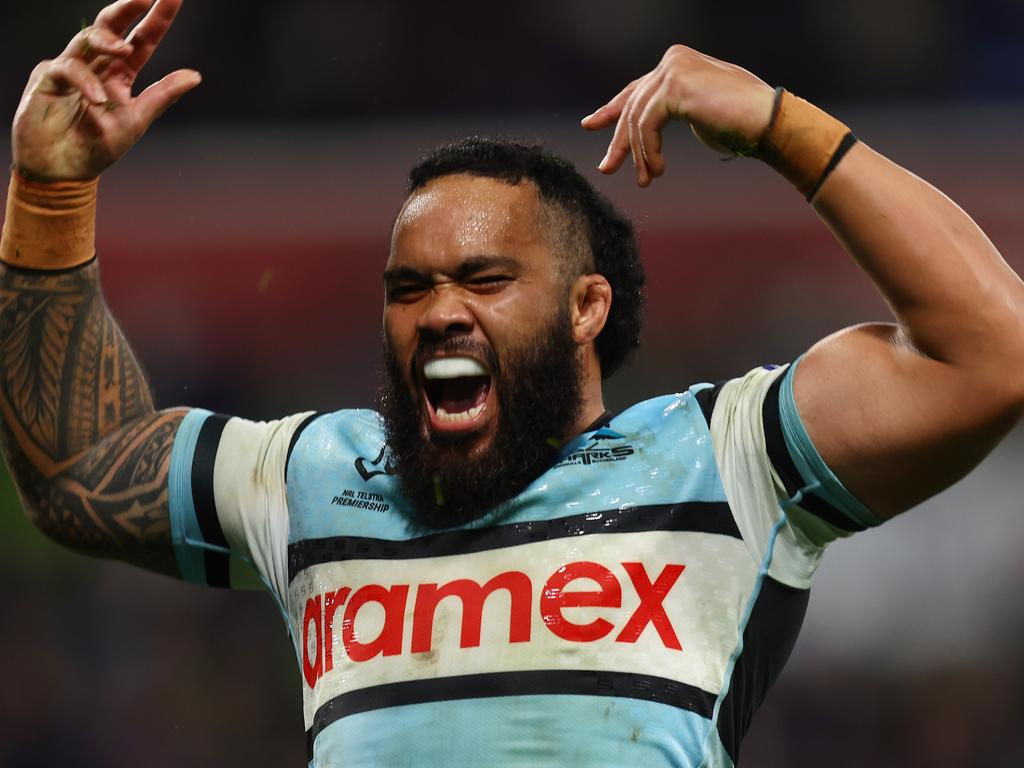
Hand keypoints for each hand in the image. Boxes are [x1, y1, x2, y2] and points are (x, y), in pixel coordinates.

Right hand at [11, 0, 199, 180]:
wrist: (63, 171)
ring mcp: (71, 68)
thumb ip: (162, 96)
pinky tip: (98, 99)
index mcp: (121, 74)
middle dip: (128, 8)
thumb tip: (195, 75)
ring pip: (88, 38)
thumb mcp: (136, 120)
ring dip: (108, 39)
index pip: (143, 40)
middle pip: (111, 26)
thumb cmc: (97, 147)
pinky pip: (68, 68)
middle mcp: (97, 66)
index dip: (158, 19)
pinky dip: (85, 81)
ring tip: (124, 50)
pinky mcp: (48, 78)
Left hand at [581, 45, 775, 186]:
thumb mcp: (697, 114)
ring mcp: (674, 69)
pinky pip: (647, 124)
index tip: (591, 124)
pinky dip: (648, 150)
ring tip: (645, 180)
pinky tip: (657, 169)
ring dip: (638, 154)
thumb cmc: (741, 124)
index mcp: (677, 63)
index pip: (636, 89)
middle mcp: (672, 60)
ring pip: (637, 118)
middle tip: (607, 167)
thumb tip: (647, 131)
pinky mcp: (676, 86)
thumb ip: (672, 110)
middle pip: (632, 105)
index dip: (612, 109)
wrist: (768, 123)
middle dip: (619, 140)